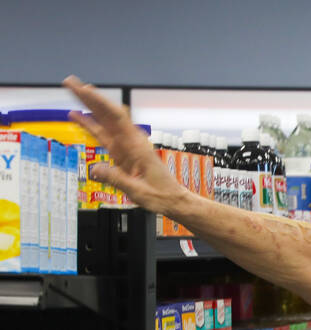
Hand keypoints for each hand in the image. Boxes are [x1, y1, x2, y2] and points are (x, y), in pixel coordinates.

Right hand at [63, 76, 189, 213]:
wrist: (172, 199)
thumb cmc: (160, 195)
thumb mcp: (137, 191)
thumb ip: (116, 179)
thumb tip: (95, 169)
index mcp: (136, 147)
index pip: (116, 117)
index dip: (99, 102)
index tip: (84, 90)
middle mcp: (131, 142)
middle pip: (108, 113)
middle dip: (89, 97)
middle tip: (71, 83)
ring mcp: (126, 146)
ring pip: (105, 121)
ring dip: (89, 106)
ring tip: (72, 91)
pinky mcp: (123, 152)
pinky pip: (104, 133)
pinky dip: (91, 124)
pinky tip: (79, 116)